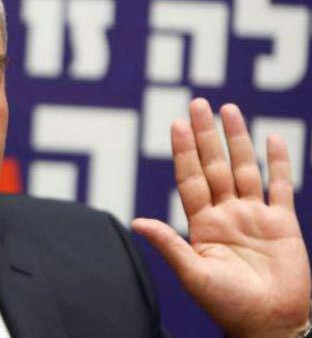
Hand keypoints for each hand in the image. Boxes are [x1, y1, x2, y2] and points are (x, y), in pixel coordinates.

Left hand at [132, 98, 310, 337]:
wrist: (269, 324)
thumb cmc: (228, 305)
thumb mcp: (193, 274)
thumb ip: (169, 244)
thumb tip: (136, 221)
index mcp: (203, 224)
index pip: (191, 178)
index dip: (184, 152)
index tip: (176, 124)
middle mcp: (226, 213)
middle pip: (215, 165)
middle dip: (206, 135)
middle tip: (198, 103)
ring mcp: (254, 215)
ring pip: (245, 168)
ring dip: (238, 140)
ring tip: (229, 110)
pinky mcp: (283, 223)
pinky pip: (281, 186)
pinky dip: (279, 163)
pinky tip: (273, 138)